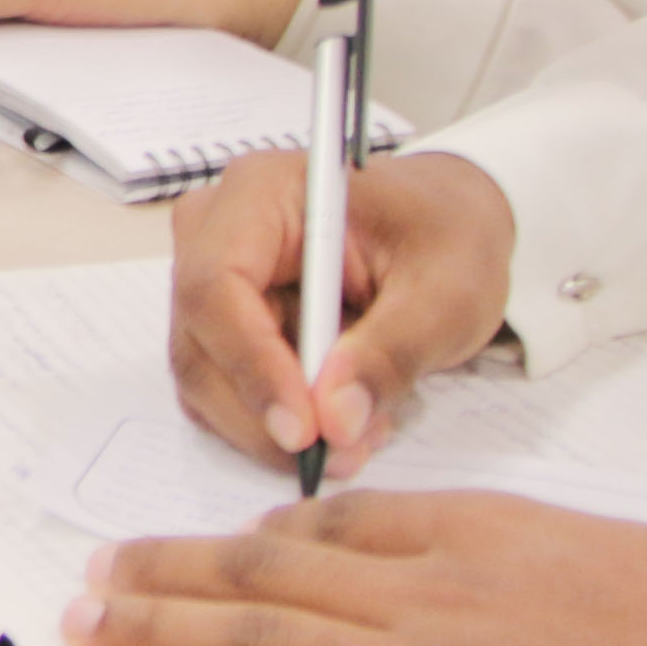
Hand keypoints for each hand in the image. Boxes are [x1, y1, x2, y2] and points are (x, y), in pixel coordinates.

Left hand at [64, 488, 646, 645]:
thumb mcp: (625, 563)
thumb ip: (537, 567)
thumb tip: (498, 586)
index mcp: (488, 535)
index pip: (347, 526)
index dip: (263, 539)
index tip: (215, 547)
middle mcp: (438, 590)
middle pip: (271, 571)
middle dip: (171, 572)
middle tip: (97, 571)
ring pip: (260, 638)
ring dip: (158, 631)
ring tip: (85, 625)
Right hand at [162, 147, 515, 477]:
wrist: (446, 228)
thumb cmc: (447, 236)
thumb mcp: (447, 292)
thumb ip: (390, 352)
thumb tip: (335, 421)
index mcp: (262, 191)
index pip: (217, 285)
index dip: (250, 365)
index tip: (303, 431)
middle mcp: (216, 229)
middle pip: (199, 340)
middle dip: (263, 412)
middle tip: (341, 453)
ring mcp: (211, 277)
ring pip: (205, 376)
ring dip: (269, 426)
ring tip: (357, 436)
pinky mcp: (222, 322)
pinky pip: (222, 388)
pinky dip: (271, 421)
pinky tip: (338, 421)